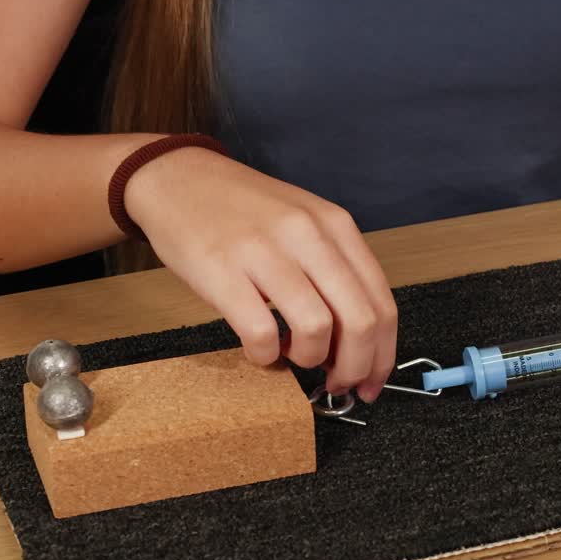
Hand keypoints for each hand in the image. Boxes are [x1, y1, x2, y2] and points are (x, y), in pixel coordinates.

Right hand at [126, 147, 397, 401]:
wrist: (178, 176)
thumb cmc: (244, 209)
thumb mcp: (305, 223)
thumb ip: (335, 271)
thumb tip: (357, 340)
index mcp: (337, 226)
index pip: (382, 304)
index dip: (382, 356)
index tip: (371, 382)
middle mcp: (309, 235)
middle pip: (360, 322)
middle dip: (355, 369)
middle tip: (336, 383)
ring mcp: (266, 251)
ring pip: (317, 329)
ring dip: (309, 359)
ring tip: (291, 353)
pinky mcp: (222, 270)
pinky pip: (261, 333)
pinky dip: (265, 354)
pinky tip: (258, 347)